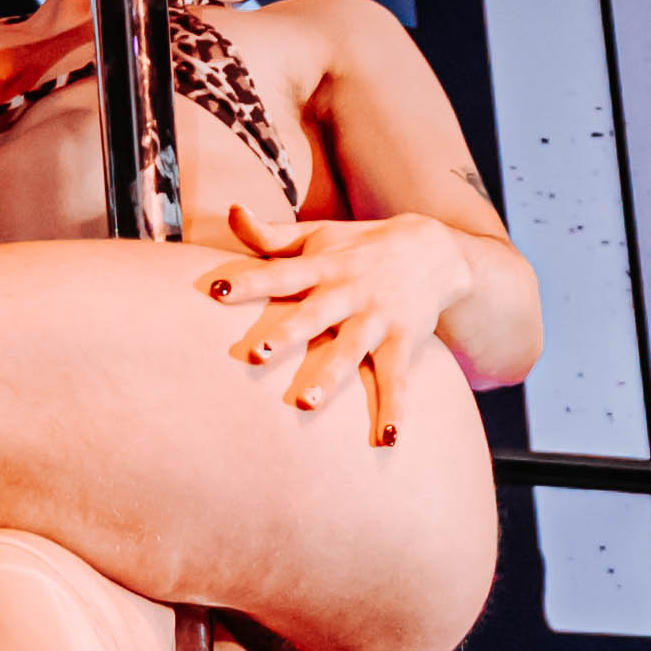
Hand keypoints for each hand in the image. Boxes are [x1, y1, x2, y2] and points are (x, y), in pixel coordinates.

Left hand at [201, 197, 476, 444]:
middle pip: (314, 314)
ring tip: (305, 405)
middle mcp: (349, 291)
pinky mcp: (403, 340)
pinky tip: (388, 439)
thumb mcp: (319, 234)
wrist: (433, 250)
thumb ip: (272, 234)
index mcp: (323, 266)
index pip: (281, 271)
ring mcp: (378, 317)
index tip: (217, 290)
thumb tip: (231, 211)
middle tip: (256, 354)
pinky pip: (397, 378)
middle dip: (287, 333)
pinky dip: (395, 408)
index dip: (250, 280)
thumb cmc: (359, 246)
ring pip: (351, 350)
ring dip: (330, 377)